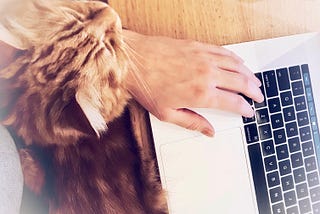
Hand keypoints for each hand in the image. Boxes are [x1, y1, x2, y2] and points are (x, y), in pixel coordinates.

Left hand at [123, 30, 263, 136]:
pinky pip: (225, 52)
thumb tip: (209, 131)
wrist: (134, 60)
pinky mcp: (199, 46)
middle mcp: (207, 74)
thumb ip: (193, 123)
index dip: (245, 108)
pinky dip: (236, 59)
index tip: (249, 111)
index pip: (234, 102)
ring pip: (237, 66)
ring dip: (249, 75)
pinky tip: (239, 62)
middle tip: (259, 96)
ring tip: (255, 81)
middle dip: (254, 91)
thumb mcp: (167, 114)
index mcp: (201, 94)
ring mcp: (205, 58)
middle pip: (241, 83)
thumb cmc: (147, 86)